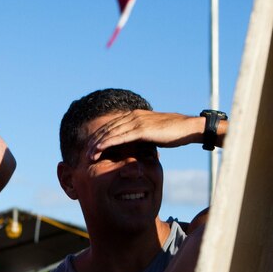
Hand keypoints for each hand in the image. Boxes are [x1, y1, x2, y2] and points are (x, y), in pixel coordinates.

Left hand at [85, 110, 210, 161]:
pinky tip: (99, 150)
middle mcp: (133, 116)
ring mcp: (137, 121)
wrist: (189, 128)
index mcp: (134, 116)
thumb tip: (134, 148)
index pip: (111, 126)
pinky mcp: (142, 129)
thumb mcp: (153, 135)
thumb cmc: (174, 133)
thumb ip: (141, 138)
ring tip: (87, 155)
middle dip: (93, 141)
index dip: (99, 136)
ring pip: (110, 132)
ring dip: (96, 144)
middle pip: (107, 128)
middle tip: (83, 153)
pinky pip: (120, 137)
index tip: (89, 148)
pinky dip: (107, 144)